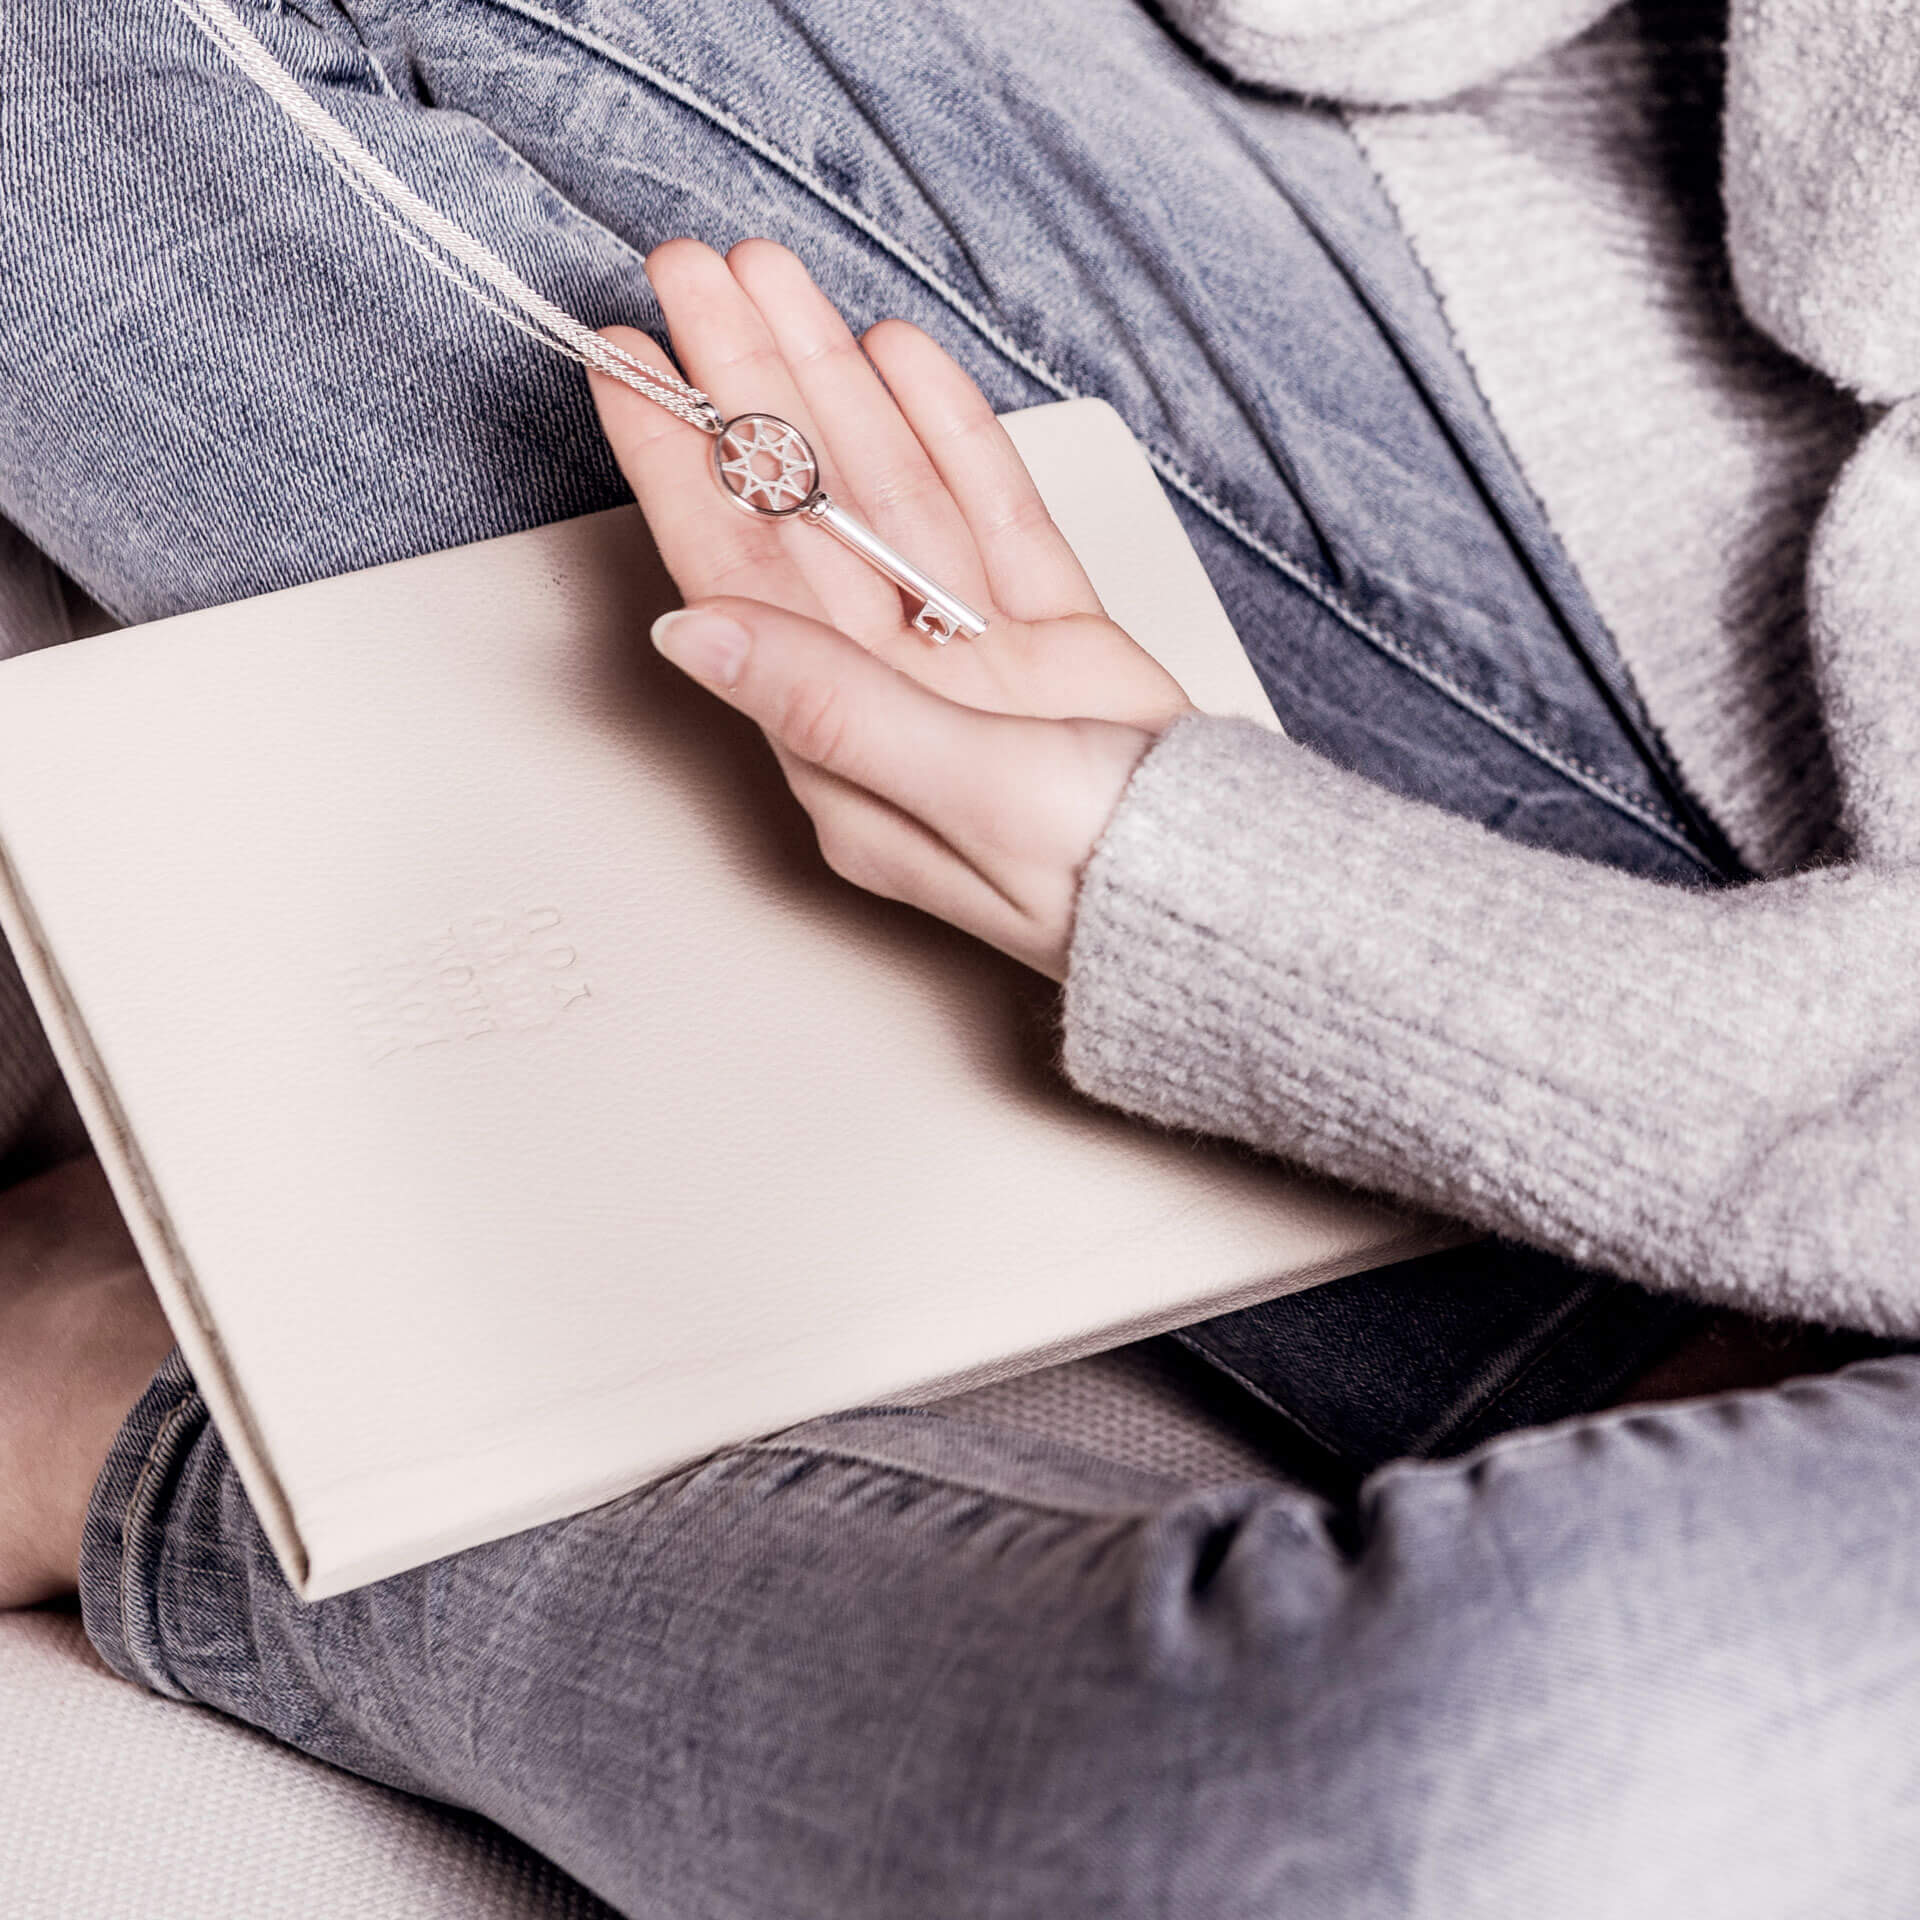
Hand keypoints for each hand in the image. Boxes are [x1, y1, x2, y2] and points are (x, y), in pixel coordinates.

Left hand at [587, 239, 1193, 979]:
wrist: (1239, 897)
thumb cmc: (1109, 880)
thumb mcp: (971, 791)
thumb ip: (836, 706)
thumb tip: (691, 631)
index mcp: (845, 750)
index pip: (735, 580)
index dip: (677, 465)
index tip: (626, 363)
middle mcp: (892, 696)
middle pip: (800, 518)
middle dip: (747, 389)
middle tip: (694, 273)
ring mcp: (971, 660)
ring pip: (886, 497)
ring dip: (832, 385)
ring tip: (779, 283)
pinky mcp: (1050, 637)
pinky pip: (988, 514)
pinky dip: (951, 433)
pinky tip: (901, 359)